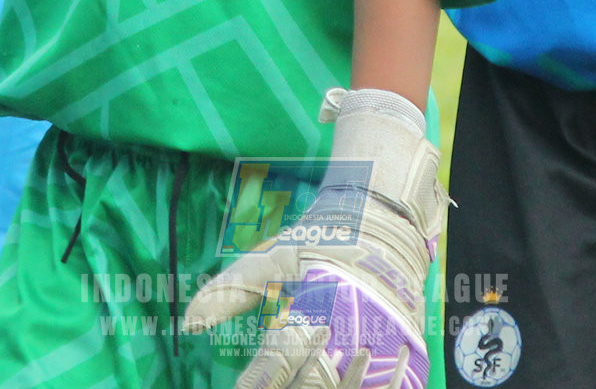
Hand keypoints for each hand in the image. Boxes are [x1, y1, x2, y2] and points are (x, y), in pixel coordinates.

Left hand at [184, 88, 440, 388]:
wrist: (382, 224)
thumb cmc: (315, 246)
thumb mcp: (268, 263)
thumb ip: (227, 295)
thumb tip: (188, 323)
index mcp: (312, 307)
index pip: (277, 364)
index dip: (256, 383)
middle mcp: (349, 328)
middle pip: (313, 386)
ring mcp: (383, 343)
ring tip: (303, 387)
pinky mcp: (408, 352)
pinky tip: (348, 388)